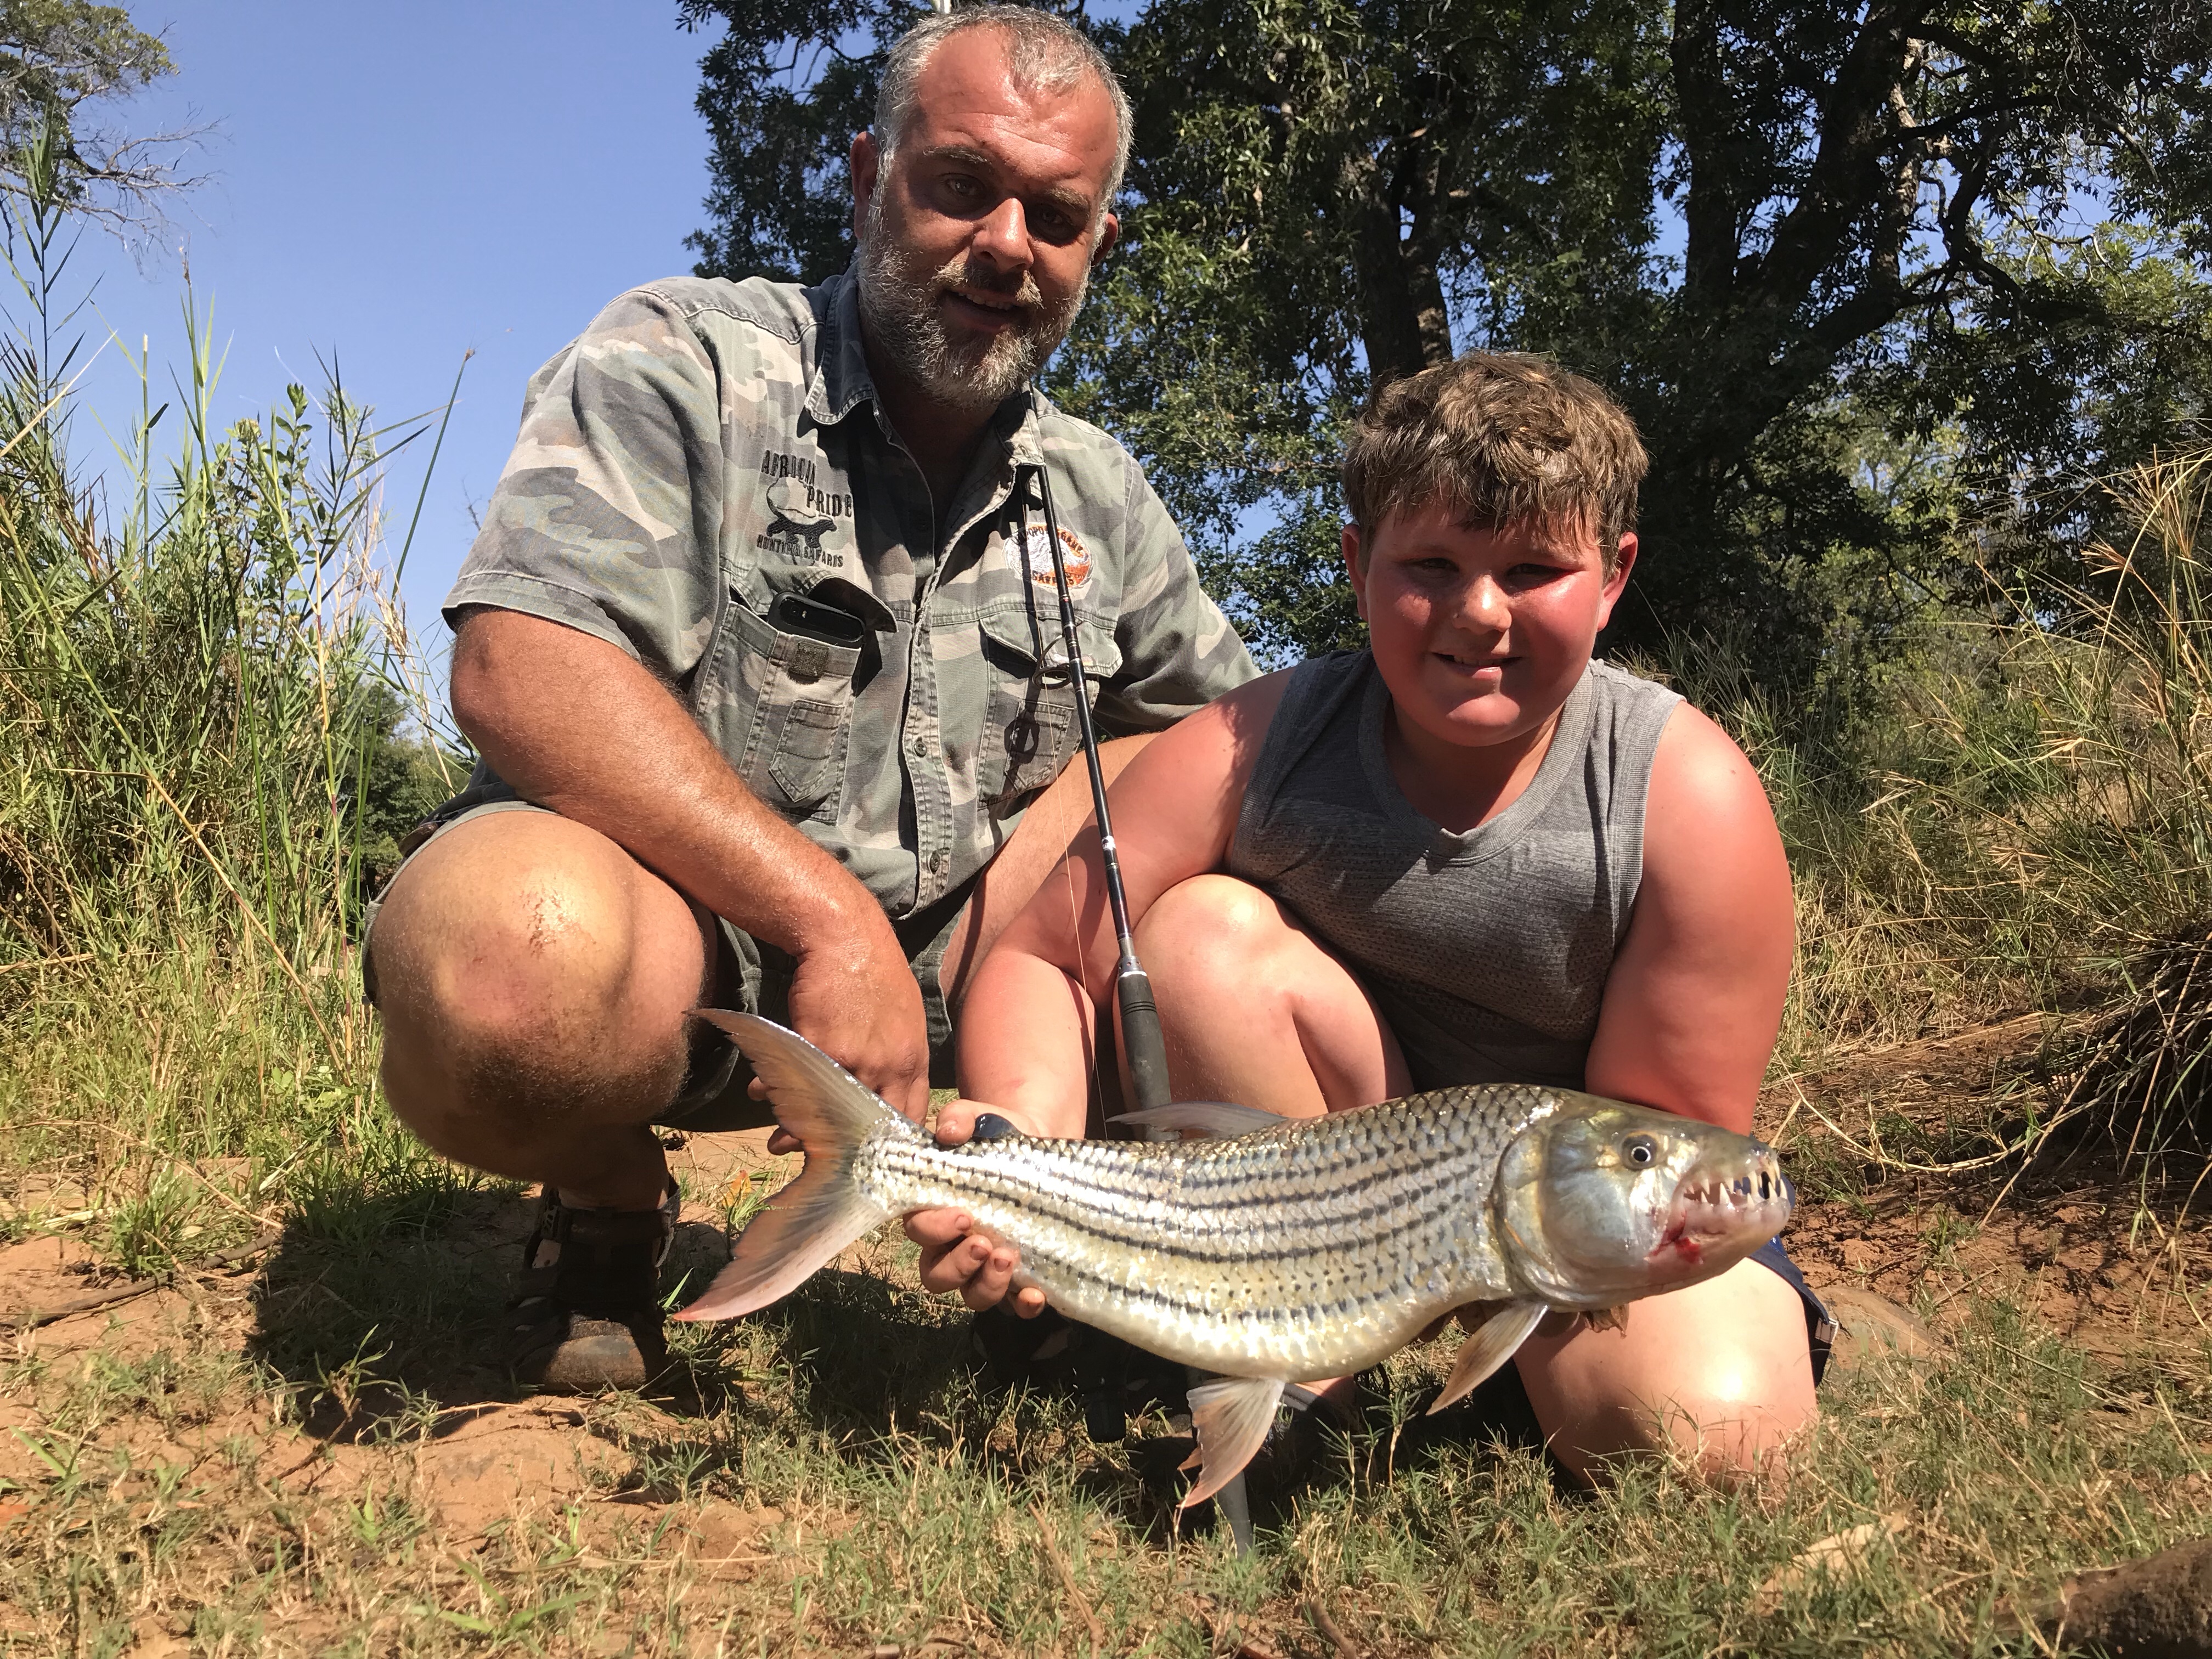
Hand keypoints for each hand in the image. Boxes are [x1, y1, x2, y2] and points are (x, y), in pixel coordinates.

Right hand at [764, 915, 930, 1151]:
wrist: (845, 936)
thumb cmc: (873, 973)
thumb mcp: (904, 1018)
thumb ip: (897, 1057)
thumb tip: (881, 1091)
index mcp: (914, 1059)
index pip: (910, 1116)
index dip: (890, 1144)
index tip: (869, 1160)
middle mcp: (892, 1065)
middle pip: (869, 1125)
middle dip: (841, 1149)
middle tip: (818, 1161)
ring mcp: (860, 1059)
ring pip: (829, 1111)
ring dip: (800, 1129)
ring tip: (780, 1143)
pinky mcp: (825, 1046)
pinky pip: (798, 1082)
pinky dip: (776, 1091)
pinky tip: (761, 1094)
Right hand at [906, 1098, 1050, 1315]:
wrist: (1043, 1152)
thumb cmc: (1000, 1138)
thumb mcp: (983, 1121)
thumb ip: (962, 1119)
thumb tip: (948, 1130)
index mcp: (934, 1213)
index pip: (919, 1232)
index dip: (935, 1230)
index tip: (963, 1215)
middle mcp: (951, 1248)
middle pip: (937, 1275)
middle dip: (958, 1265)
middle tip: (984, 1244)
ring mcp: (983, 1268)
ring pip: (970, 1295)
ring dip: (987, 1285)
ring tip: (1009, 1259)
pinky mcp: (1016, 1279)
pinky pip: (1012, 1306)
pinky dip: (1022, 1306)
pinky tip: (1036, 1295)